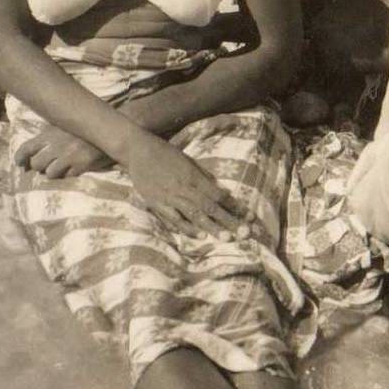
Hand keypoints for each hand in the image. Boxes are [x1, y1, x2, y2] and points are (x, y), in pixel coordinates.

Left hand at [14, 126, 112, 177]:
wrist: (110, 129)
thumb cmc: (84, 128)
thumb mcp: (64, 126)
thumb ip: (49, 135)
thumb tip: (33, 150)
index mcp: (50, 133)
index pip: (27, 147)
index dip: (20, 157)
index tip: (19, 164)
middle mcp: (57, 145)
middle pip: (37, 164)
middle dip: (39, 166)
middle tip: (45, 166)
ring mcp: (70, 156)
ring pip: (50, 173)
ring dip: (53, 172)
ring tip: (60, 169)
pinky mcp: (82, 165)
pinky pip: (68, 177)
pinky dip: (69, 175)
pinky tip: (74, 169)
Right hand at [128, 132, 250, 241]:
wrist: (138, 150)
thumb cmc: (166, 154)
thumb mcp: (188, 161)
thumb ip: (203, 177)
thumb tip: (220, 192)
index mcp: (194, 176)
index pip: (219, 194)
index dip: (235, 206)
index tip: (249, 217)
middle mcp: (184, 187)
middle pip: (210, 207)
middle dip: (228, 221)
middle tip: (244, 234)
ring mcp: (170, 197)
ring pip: (194, 214)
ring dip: (211, 227)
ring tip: (226, 238)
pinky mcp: (156, 203)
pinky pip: (173, 218)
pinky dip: (186, 227)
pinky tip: (199, 235)